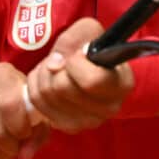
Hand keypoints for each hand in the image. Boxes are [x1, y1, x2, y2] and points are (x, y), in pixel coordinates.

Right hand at [0, 63, 50, 158]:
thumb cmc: (8, 95)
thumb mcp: (28, 103)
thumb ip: (38, 129)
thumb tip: (26, 155)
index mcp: (1, 74)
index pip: (10, 106)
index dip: (21, 128)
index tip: (25, 133)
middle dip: (11, 148)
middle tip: (15, 147)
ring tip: (5, 152)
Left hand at [26, 18, 133, 132]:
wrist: (84, 65)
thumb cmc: (90, 48)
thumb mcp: (88, 31)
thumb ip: (74, 39)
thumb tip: (54, 65)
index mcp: (122, 84)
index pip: (92, 81)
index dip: (75, 63)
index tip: (76, 55)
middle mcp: (109, 108)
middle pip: (63, 88)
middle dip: (54, 67)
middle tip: (61, 61)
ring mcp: (88, 122)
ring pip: (47, 95)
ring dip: (43, 75)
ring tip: (54, 69)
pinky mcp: (68, 127)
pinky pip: (37, 104)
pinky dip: (36, 86)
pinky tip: (48, 81)